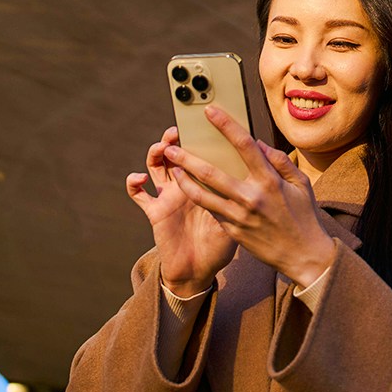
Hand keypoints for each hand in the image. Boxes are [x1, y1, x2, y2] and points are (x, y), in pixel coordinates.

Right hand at [126, 127, 236, 296]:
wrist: (199, 272)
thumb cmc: (221, 246)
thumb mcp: (238, 220)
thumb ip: (244, 197)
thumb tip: (258, 171)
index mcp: (206, 184)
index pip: (204, 153)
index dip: (201, 137)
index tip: (206, 119)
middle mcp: (186, 185)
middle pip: (178, 153)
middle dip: (175, 138)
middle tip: (178, 130)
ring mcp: (169, 196)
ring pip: (157, 165)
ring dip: (156, 152)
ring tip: (162, 147)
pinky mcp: (155, 210)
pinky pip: (138, 194)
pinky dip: (134, 183)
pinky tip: (139, 177)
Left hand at [164, 105, 336, 287]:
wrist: (303, 256)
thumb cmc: (304, 216)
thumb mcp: (301, 184)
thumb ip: (280, 161)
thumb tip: (259, 144)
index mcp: (269, 181)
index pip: (244, 146)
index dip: (226, 125)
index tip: (210, 111)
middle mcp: (251, 197)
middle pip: (211, 172)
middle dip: (188, 158)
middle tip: (171, 147)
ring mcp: (239, 216)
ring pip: (202, 195)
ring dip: (184, 180)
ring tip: (172, 168)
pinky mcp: (233, 231)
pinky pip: (211, 211)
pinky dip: (199, 198)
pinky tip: (188, 189)